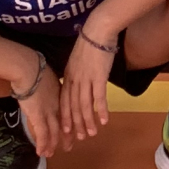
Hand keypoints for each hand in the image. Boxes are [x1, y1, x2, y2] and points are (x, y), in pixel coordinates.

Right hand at [13, 55, 63, 156]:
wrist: (30, 70)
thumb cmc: (37, 68)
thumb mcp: (48, 75)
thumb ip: (48, 83)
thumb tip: (43, 82)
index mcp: (60, 95)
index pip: (67, 112)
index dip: (70, 121)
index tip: (73, 128)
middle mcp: (57, 105)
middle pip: (64, 124)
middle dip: (67, 137)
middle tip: (69, 146)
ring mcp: (48, 112)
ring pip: (54, 132)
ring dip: (54, 144)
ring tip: (52, 153)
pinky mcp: (38, 117)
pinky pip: (42, 134)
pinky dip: (43, 144)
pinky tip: (42, 153)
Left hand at [61, 24, 115, 139]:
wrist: (98, 30)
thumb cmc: (90, 41)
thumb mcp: (77, 59)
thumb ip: (77, 72)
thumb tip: (80, 83)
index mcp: (68, 76)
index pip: (65, 101)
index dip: (65, 116)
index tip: (65, 130)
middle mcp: (74, 80)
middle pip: (73, 106)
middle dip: (75, 124)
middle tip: (78, 138)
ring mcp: (86, 79)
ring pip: (84, 105)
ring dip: (87, 121)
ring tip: (91, 134)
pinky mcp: (99, 76)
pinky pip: (98, 97)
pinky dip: (100, 110)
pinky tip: (103, 121)